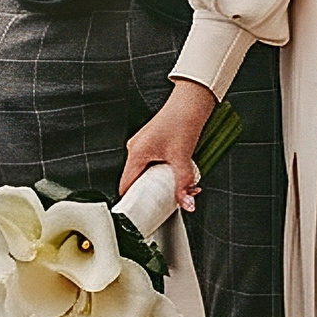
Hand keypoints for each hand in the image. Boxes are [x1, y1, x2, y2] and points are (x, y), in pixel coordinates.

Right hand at [121, 78, 214, 213]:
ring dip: (160, 183)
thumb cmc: (182, 120)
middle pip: (136, 181)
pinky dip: (163, 172)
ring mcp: (144, 145)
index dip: (131, 202)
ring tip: (176, 187)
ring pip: (147, 173)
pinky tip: (177, 173)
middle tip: (164, 203)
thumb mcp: (183, 158)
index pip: (126, 186)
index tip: (140, 214)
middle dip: (151, 195)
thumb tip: (186, 204)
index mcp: (136, 153)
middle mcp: (136, 149)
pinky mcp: (153, 143)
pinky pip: (153, 164)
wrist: (191, 101)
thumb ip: (184, 184)